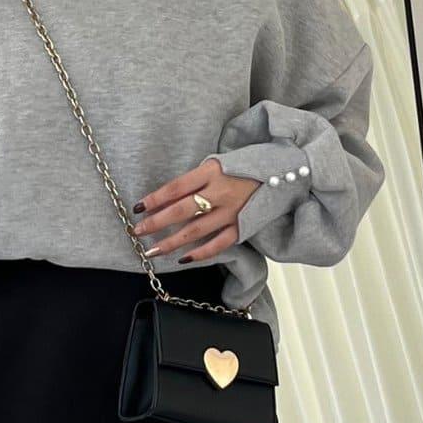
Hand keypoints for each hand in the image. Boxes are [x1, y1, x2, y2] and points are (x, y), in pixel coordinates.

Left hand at [130, 157, 258, 263]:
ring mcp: (231, 211)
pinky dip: (200, 253)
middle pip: (181, 210)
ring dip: (172, 242)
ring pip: (195, 231)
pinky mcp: (242, 227)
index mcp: (212, 171)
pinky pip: (218, 244)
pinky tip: (183, 259)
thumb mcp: (219, 163)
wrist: (284, 172)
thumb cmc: (246, 165)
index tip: (138, 208)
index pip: (176, 187)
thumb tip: (168, 198)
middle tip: (138, 232)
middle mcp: (220, 192)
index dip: (155, 199)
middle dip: (156, 223)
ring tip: (153, 251)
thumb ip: (197, 179)